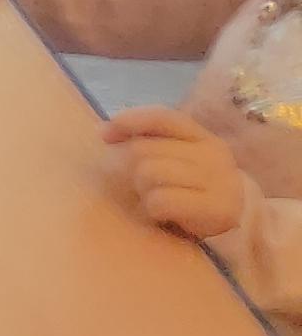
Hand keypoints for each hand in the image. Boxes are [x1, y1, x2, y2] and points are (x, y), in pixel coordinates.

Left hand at [106, 107, 250, 240]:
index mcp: (201, 136)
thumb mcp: (173, 156)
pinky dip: (153, 208)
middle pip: (144, 149)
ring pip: (149, 173)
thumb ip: (146, 139)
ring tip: (156, 196)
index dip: (129, 121)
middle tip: (142, 184)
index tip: (104, 135)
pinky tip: (163, 212)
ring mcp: (219, 181)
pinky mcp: (218, 209)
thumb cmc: (191, 185)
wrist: (231, 218)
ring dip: (142, 189)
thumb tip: (104, 130)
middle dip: (131, 168)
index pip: (162, 117)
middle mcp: (214, 154)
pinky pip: (162, 201)